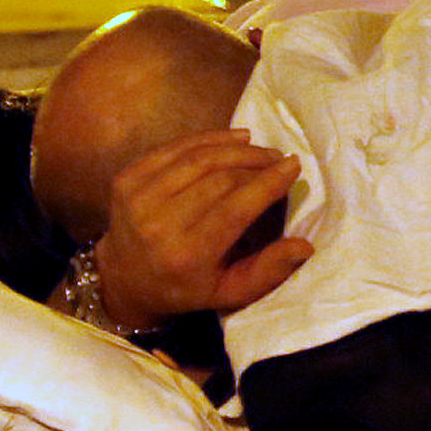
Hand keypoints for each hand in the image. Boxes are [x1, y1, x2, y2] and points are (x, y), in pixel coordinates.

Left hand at [94, 129, 313, 330]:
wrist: (125, 278)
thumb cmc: (186, 288)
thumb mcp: (230, 292)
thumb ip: (268, 271)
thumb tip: (305, 246)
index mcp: (187, 255)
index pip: (235, 208)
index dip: (268, 183)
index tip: (293, 166)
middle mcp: (158, 224)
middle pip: (219, 178)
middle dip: (256, 163)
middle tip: (279, 160)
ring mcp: (137, 197)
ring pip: (199, 158)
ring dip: (236, 148)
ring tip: (260, 149)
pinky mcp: (126, 178)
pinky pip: (174, 148)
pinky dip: (208, 139)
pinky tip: (233, 138)